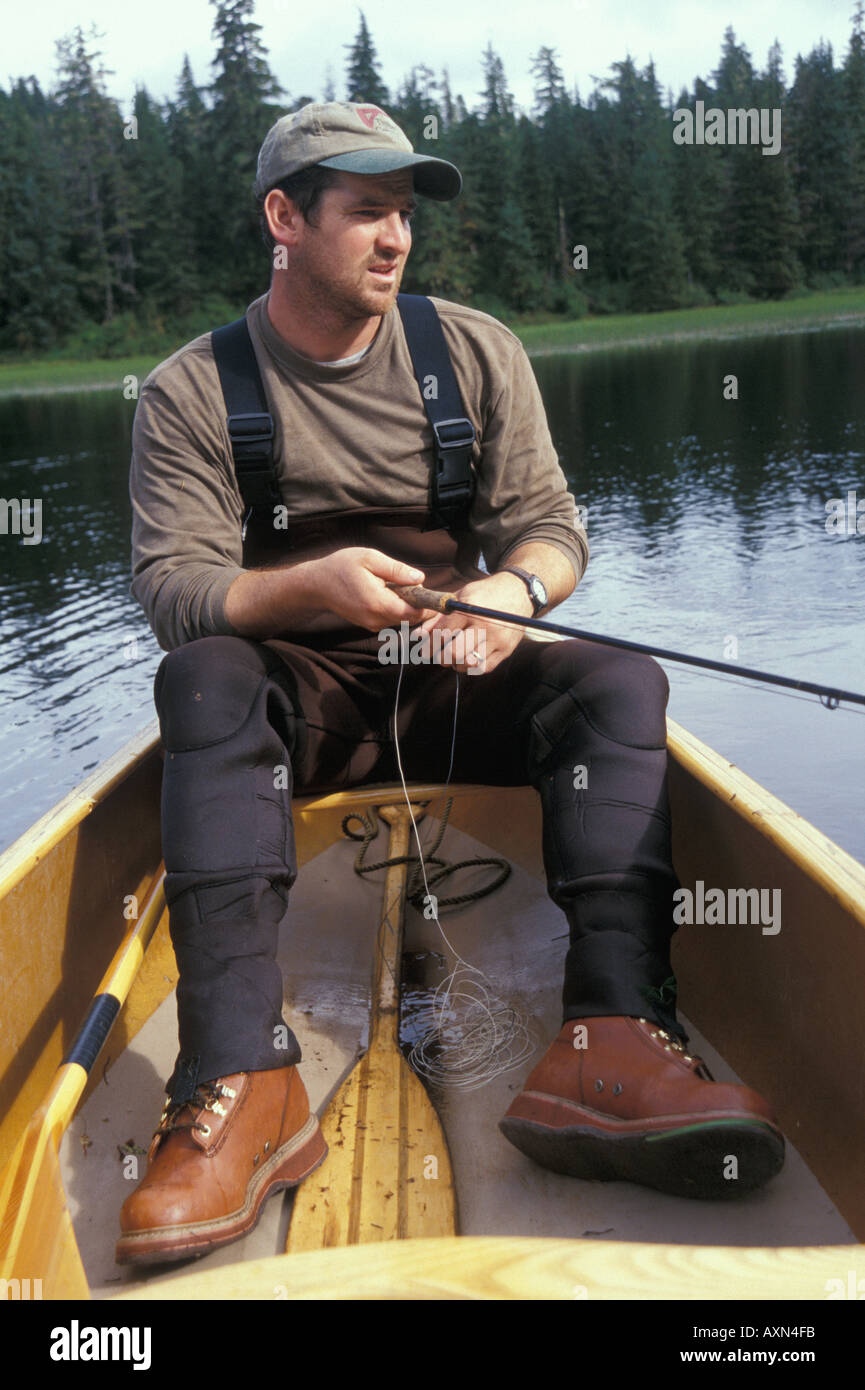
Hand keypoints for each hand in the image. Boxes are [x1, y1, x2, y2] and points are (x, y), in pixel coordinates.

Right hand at [308, 548, 429, 631]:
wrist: (317, 584)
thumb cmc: (342, 567)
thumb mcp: (370, 558)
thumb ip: (397, 570)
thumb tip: (420, 579)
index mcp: (378, 603)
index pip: (414, 612)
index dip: (427, 603)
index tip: (432, 592)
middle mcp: (376, 619)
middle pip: (411, 618)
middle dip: (418, 603)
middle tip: (412, 582)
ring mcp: (372, 625)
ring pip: (402, 620)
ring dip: (407, 606)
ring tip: (397, 586)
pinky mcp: (370, 625)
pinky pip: (392, 620)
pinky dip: (397, 609)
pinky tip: (388, 593)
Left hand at [416, 571, 532, 675]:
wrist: (518, 592)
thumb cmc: (484, 594)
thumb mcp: (459, 597)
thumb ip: (437, 617)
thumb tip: (417, 635)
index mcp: (469, 608)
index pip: (442, 634)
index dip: (430, 645)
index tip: (425, 651)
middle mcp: (484, 624)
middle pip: (454, 652)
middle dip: (442, 658)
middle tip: (440, 655)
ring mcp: (497, 638)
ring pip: (469, 664)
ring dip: (456, 664)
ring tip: (455, 657)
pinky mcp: (507, 649)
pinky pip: (485, 668)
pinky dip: (472, 667)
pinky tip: (469, 659)